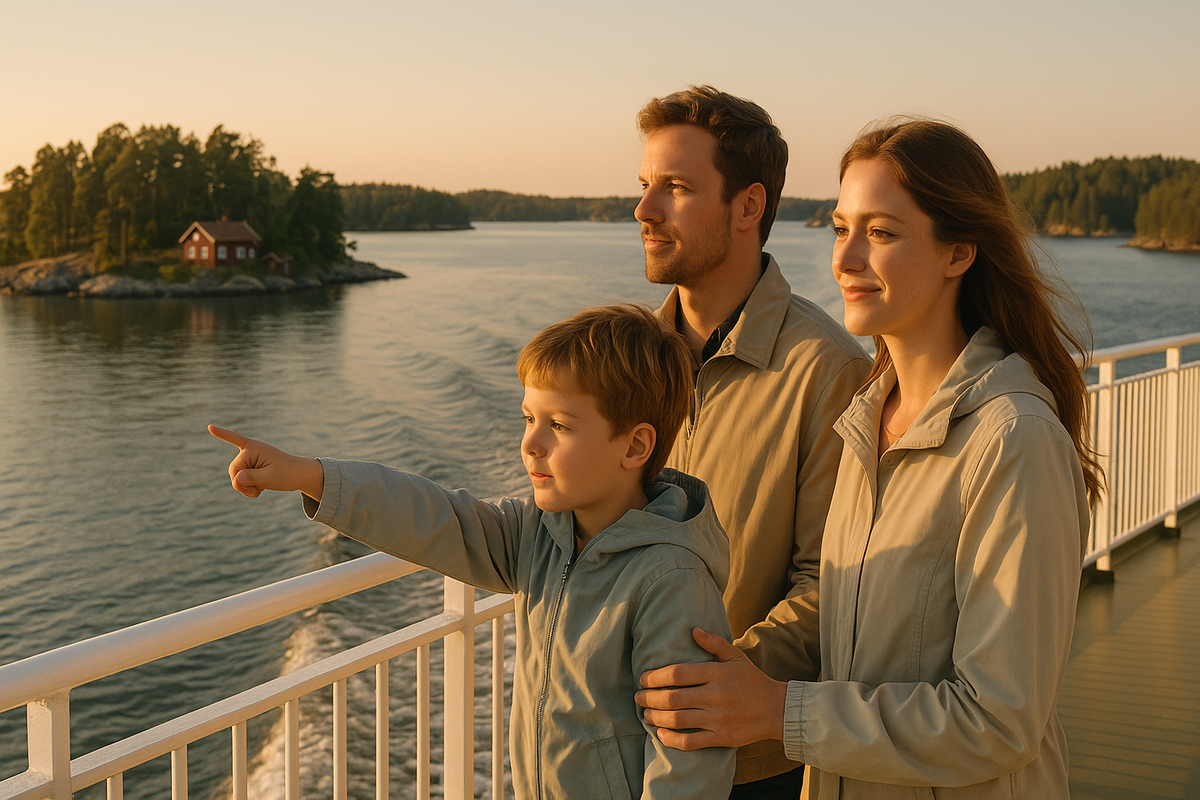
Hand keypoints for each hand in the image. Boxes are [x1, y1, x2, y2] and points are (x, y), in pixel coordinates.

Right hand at [208, 424, 323, 500]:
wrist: (299, 475)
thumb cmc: (287, 474)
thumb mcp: (270, 478)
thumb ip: (251, 478)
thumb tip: (236, 480)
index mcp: (254, 448)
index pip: (235, 441)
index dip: (221, 434)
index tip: (209, 427)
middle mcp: (250, 450)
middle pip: (234, 472)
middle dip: (243, 485)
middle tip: (260, 489)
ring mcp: (250, 458)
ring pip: (236, 478)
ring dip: (246, 487)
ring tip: (261, 487)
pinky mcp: (252, 465)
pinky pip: (239, 469)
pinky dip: (239, 480)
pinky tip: (235, 476)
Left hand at [635, 628, 787, 749]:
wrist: (776, 709)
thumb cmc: (752, 680)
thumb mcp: (736, 657)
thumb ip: (714, 643)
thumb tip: (693, 630)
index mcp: (717, 673)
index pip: (678, 674)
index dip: (655, 676)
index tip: (644, 678)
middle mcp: (715, 696)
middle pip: (673, 698)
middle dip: (649, 698)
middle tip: (639, 697)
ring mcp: (718, 719)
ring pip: (678, 719)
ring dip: (656, 717)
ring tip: (645, 714)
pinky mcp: (721, 738)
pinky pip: (690, 742)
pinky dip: (671, 739)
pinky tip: (660, 734)